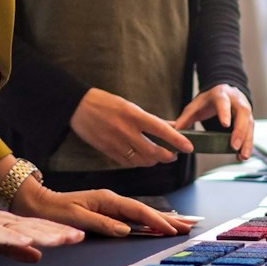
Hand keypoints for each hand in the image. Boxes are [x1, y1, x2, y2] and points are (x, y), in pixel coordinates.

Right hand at [0, 170, 81, 261]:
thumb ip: (13, 247)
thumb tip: (37, 254)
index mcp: (7, 224)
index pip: (38, 227)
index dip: (58, 231)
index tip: (80, 235)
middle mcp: (3, 222)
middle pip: (35, 226)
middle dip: (59, 232)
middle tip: (81, 235)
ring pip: (22, 229)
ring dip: (44, 233)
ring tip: (63, 238)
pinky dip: (12, 238)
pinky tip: (26, 241)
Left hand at [13, 180, 194, 238]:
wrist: (41, 203)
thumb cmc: (57, 211)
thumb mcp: (77, 218)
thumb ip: (102, 224)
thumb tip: (126, 230)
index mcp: (107, 199)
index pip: (137, 210)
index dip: (156, 220)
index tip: (172, 229)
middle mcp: (112, 200)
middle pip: (145, 210)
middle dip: (168, 218)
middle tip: (190, 226)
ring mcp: (112, 205)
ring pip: (142, 213)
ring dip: (163, 219)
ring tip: (183, 224)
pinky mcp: (109, 211)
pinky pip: (134, 216)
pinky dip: (150, 220)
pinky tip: (160, 224)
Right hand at [71, 87, 189, 166]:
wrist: (78, 107)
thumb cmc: (104, 102)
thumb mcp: (129, 106)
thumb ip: (150, 119)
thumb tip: (170, 125)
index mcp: (133, 115)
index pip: (161, 130)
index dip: (177, 140)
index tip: (188, 147)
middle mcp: (126, 130)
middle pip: (153, 151)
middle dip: (167, 156)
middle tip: (173, 155)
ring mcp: (116, 142)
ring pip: (142, 160)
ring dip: (153, 161)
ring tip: (158, 157)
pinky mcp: (108, 151)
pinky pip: (128, 163)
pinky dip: (138, 162)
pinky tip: (141, 158)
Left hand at [173, 84, 253, 159]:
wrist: (224, 91)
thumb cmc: (208, 100)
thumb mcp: (195, 106)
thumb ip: (185, 119)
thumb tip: (174, 132)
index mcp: (221, 95)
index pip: (223, 103)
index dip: (224, 113)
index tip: (224, 125)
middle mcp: (236, 101)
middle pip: (242, 115)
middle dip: (239, 131)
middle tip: (234, 146)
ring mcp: (245, 110)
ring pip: (249, 125)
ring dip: (247, 142)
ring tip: (242, 156)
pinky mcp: (249, 119)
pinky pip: (251, 132)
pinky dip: (248, 145)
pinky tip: (242, 155)